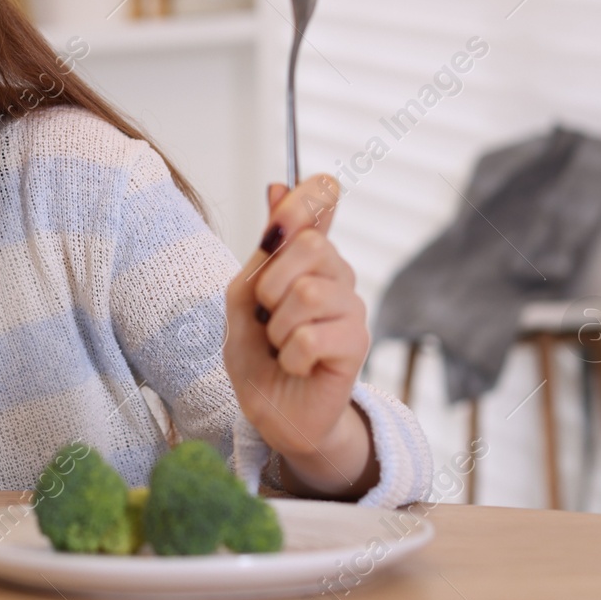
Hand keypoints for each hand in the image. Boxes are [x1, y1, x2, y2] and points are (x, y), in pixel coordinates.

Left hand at [222, 175, 377, 498]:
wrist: (274, 412)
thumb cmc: (258, 354)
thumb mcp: (242, 299)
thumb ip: (262, 252)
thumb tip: (278, 187)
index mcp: (306, 255)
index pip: (322, 198)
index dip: (307, 194)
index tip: (283, 206)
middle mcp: (336, 272)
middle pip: (310, 244)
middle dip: (271, 283)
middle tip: (268, 316)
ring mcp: (352, 306)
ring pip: (307, 293)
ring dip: (277, 327)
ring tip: (281, 345)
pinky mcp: (357, 343)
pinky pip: (311, 336)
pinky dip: (289, 356)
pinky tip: (296, 365)